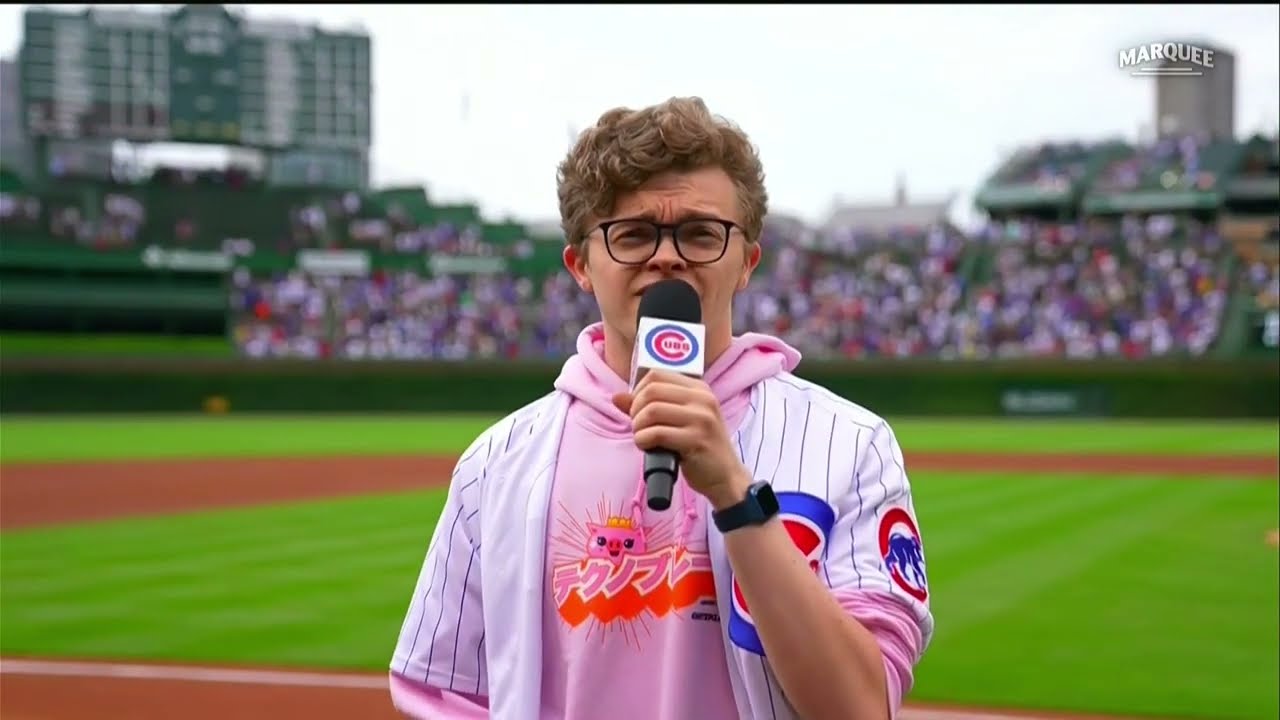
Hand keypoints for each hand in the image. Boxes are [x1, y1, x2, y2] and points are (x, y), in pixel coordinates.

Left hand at [612, 370, 750, 509]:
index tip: (638, 410)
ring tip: (643, 438)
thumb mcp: (678, 421)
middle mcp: (702, 399)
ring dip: (638, 427)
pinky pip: (657, 433)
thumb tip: (617, 397)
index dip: (638, 392)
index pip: (656, 375)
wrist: (726, 477)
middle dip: (635, 410)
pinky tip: (647, 447)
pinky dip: (643, 440)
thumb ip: (649, 406)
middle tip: (638, 427)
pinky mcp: (697, 440)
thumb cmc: (699, 447)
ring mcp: (702, 419)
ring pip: (652, 411)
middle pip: (651, 391)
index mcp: (699, 389)